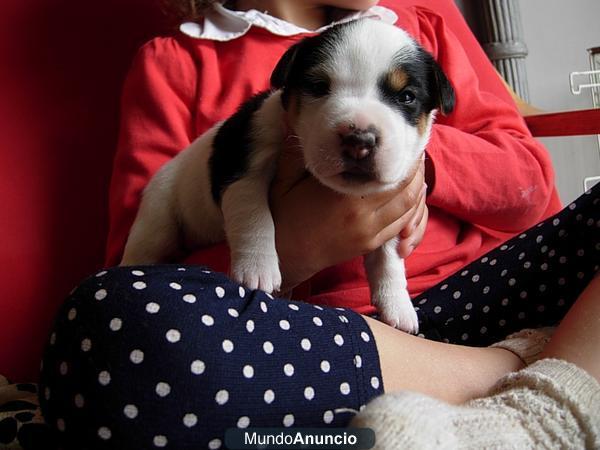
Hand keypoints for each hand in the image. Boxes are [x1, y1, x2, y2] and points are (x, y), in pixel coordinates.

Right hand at [270, 135, 426, 291]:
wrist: (285, 255)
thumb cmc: (283, 217)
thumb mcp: (283, 181)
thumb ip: (293, 151)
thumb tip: (289, 115)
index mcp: (344, 196)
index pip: (387, 171)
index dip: (400, 154)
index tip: (402, 138)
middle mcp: (362, 215)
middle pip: (406, 189)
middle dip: (415, 169)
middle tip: (413, 151)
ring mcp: (369, 233)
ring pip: (408, 208)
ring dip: (417, 188)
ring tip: (415, 170)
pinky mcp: (370, 245)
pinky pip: (400, 225)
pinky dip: (410, 209)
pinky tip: (408, 195)